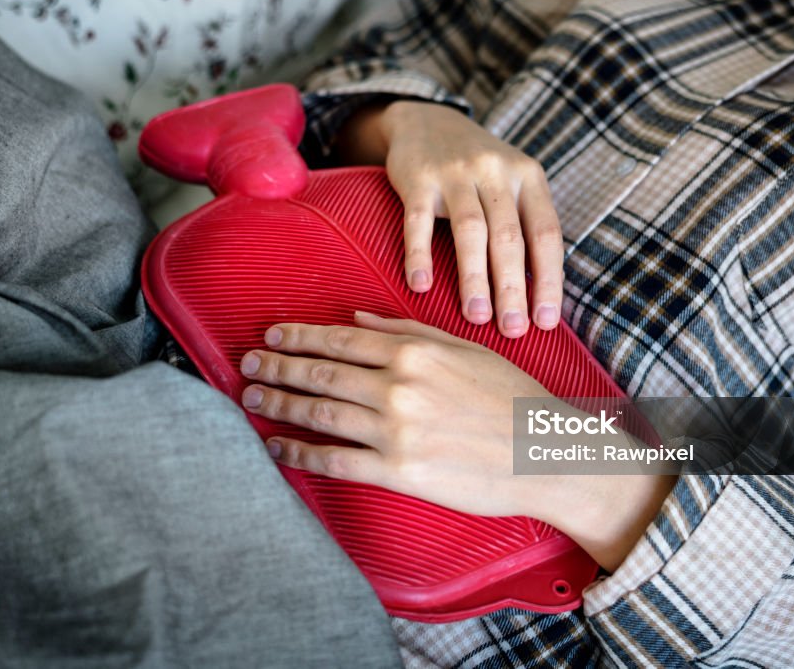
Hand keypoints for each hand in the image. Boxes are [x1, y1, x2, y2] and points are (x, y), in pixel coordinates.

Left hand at [239, 312, 676, 569]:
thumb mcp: (466, 349)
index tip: (273, 336)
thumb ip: (409, 331)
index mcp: (416, 352)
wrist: (546, 453)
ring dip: (280, 405)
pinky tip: (278, 448)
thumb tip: (358, 321)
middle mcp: (399, 387)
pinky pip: (336, 461)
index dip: (300, 338)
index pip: (341, 340)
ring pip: (321, 413)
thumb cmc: (511, 398)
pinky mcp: (399, 471)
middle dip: (278, 368)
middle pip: (322, 373)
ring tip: (252, 400)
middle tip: (248, 365)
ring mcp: (396, 430)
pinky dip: (300, 453)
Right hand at [335, 101, 563, 338]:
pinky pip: (418, 222)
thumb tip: (540, 297)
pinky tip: (421, 287)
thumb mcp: (512, 184)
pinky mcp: (418, 178)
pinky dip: (420, 256)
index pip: (546, 234)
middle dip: (512, 289)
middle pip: (509, 237)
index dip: (548, 280)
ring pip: (470, 231)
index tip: (546, 322)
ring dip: (474, 278)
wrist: (427, 121)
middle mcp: (496, 172)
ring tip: (476, 317)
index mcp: (528, 177)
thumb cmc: (478, 169)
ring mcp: (455, 173)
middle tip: (513, 331)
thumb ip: (526, 227)